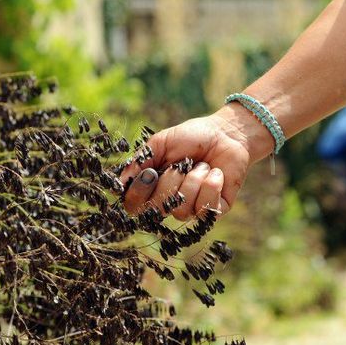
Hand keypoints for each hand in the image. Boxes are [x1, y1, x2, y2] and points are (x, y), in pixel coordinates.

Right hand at [121, 102, 273, 219]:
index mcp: (153, 188)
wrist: (225, 133)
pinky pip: (205, 207)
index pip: (134, 206)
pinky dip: (211, 184)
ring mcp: (191, 209)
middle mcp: (169, 203)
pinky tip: (216, 173)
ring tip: (201, 165)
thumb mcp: (160, 143)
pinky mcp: (214, 211)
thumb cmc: (191, 137)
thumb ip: (140, 161)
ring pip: (181, 209)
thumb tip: (120, 181)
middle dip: (170, 180)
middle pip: (157, 208)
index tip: (149, 173)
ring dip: (193, 179)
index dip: (138, 193)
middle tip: (182, 163)